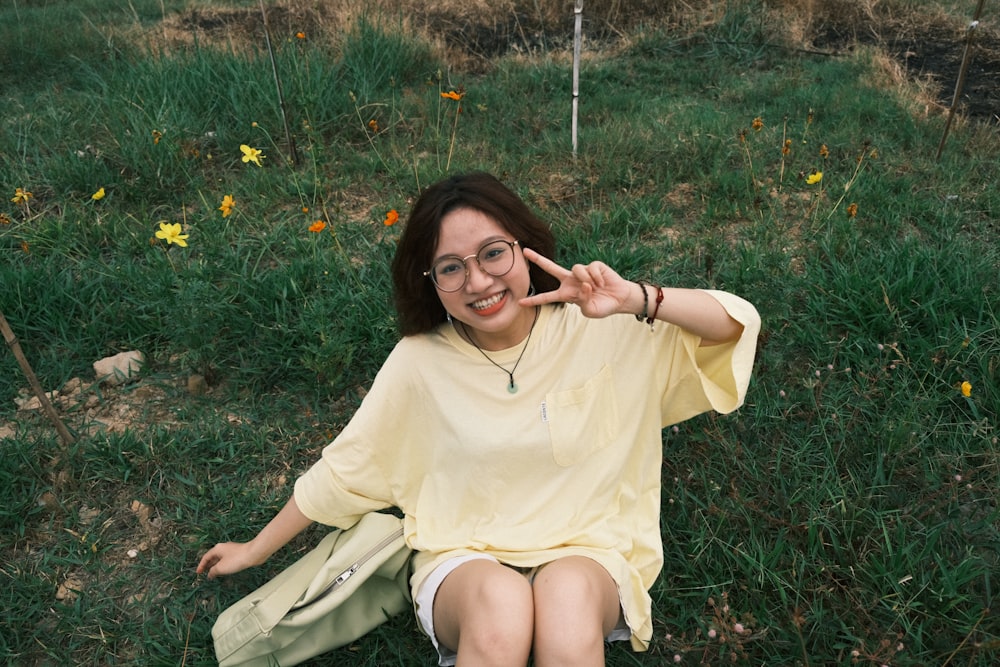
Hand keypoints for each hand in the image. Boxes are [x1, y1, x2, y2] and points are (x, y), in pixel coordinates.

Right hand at [196, 541, 261, 578]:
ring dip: (216, 566)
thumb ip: (213, 571)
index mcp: (217, 549)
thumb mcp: (221, 567)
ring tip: (213, 573)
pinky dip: (223, 565)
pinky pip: (227, 560)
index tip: (198, 572)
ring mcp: (231, 550)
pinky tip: (225, 570)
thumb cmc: (237, 559)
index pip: (205, 557)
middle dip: (208, 565)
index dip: (201, 565)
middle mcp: (223, 548)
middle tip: (204, 573)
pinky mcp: (238, 553)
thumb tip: (210, 574)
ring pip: (220, 558)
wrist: (253, 554)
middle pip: (213, 557)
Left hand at [519, 248, 635, 318]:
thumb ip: (583, 301)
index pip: (547, 297)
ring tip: (596, 287)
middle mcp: (571, 281)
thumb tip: (583, 285)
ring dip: (586, 279)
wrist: (619, 299)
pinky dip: (597, 277)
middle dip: (538, 259)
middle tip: (525, 251)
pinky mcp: (593, 266)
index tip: (520, 302)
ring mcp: (581, 272)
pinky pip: (590, 268)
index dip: (534, 300)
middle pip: (551, 268)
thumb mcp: (590, 310)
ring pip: (575, 269)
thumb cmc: (603, 306)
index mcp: (566, 294)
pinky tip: (603, 283)